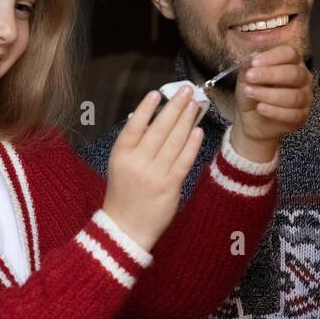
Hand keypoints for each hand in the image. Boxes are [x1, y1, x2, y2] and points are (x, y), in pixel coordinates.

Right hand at [102, 85, 203, 250]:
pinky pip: (183, 160)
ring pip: (174, 141)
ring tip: (194, 105)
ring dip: (186, 120)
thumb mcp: (120, 167)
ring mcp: (154, 174)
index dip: (146, 108)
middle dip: (174, 107)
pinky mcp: (169, 185)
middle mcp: (136, 162)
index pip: (134, 126)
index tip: (157, 93)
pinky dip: (192, 144)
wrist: (125, 228)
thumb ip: (134, 145)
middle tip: (185, 90)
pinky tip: (198, 131)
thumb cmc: (124, 195)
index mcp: (120, 155)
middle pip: (159, 129)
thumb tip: (154, 119)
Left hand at [232, 45, 311, 161]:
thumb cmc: (253, 94)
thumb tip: (254, 56)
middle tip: (250, 77)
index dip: (272, 57)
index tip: (254, 63)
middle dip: (270, 75)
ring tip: (250, 93)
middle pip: (294, 73)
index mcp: (292, 63)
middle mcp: (303, 79)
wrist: (252, 120)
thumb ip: (249, 66)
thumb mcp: (246, 79)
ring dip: (269, 94)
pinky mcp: (301, 117)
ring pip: (294, 96)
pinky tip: (260, 108)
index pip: (290, 54)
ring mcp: (305, 99)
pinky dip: (275, 111)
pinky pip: (293, 114)